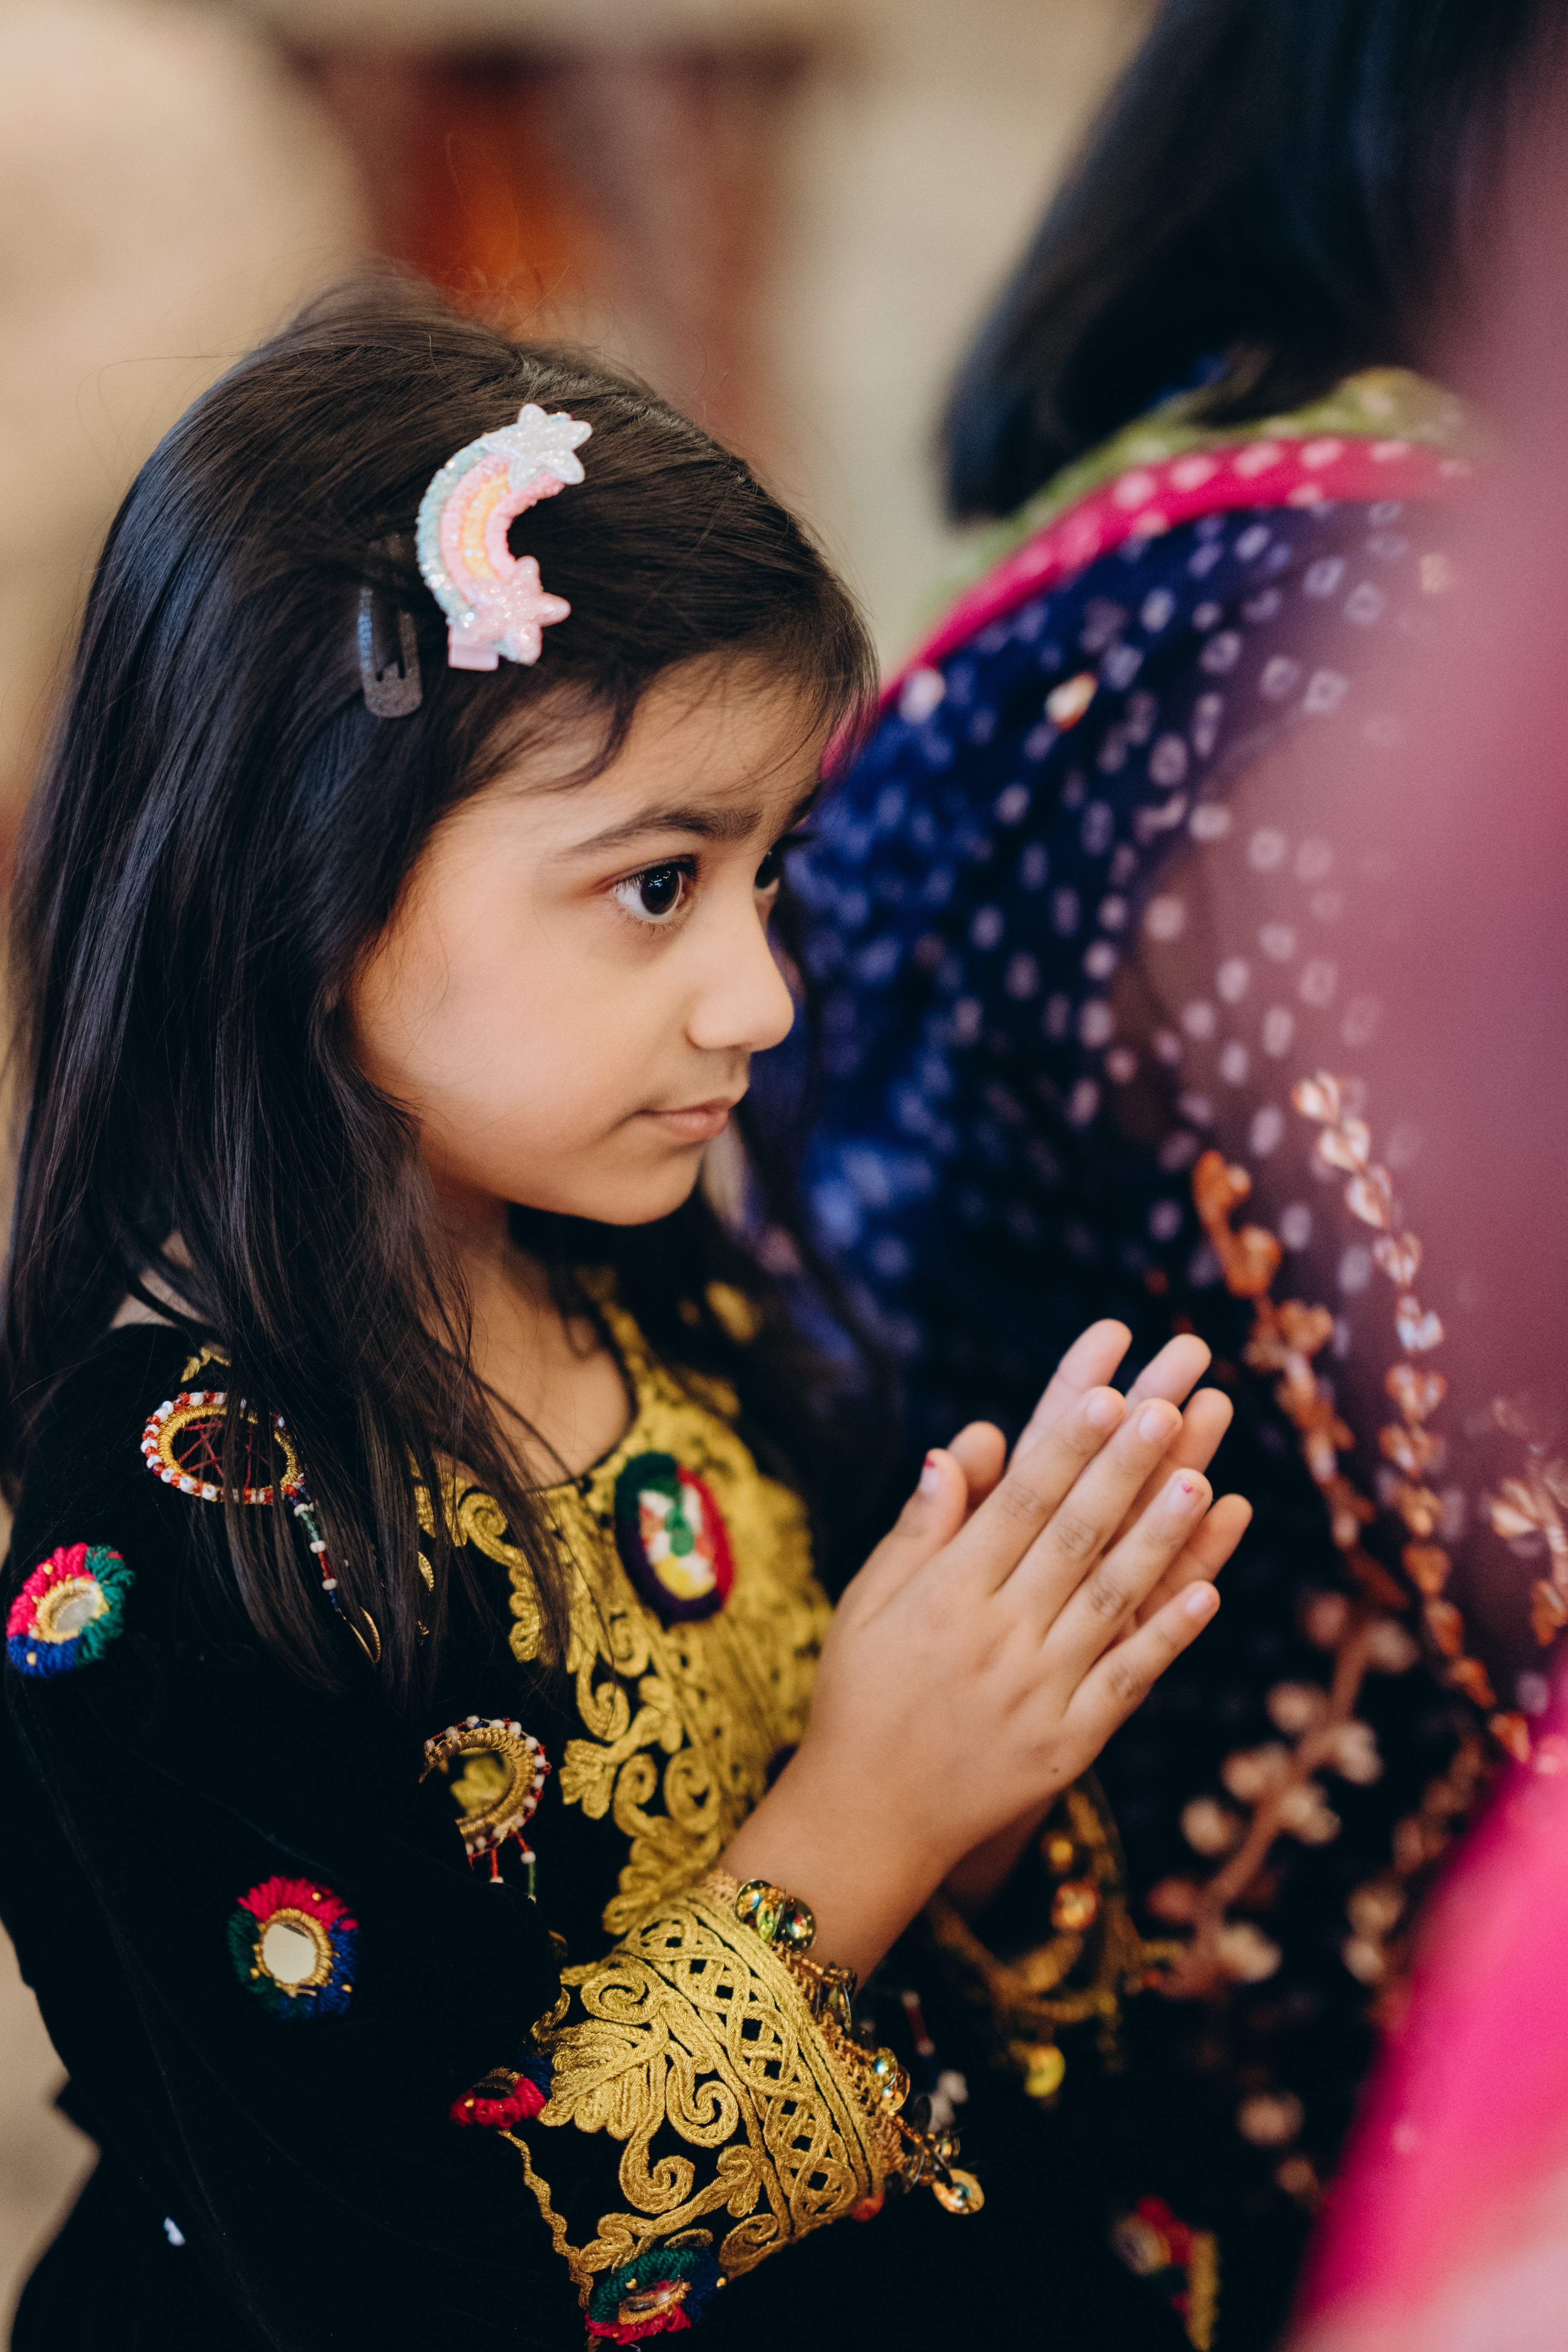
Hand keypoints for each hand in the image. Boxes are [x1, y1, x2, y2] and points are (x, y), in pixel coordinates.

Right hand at [720, 1321, 1249, 1979]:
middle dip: (1124, 1464)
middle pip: (1072, 1536)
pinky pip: (1127, 1683)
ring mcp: (1036, 1693)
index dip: (1063, 1440)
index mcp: (943, 1596)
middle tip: (1174, 1400)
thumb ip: (921, 1526)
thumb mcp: (867, 1603)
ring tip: (1204, 1476)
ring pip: (1110, 1602)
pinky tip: (1211, 1592)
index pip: (1016, 1501)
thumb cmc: (861, 1694)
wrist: (866, 1820)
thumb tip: (964, 1441)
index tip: (1106, 1384)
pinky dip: (1168, 1638)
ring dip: (1161, 1538)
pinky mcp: (1068, 1745)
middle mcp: (994, 1638)